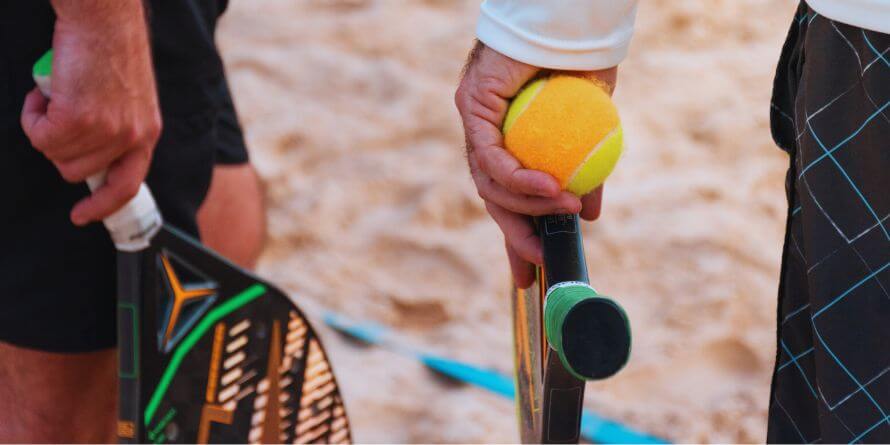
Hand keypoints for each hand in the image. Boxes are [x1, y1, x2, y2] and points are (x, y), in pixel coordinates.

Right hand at [21, 0, 160, 225]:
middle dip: (61, 149)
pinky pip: (39, 135)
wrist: (104, 21)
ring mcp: (105, 131)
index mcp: (147, 134)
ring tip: (56, 95)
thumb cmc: (110, 51)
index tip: (83, 214)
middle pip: (79, 172)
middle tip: (58, 116)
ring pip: (56, 154)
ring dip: (46, 127)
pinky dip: (32, 115)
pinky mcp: (77, 119)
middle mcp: (131, 137)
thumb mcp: (129, 99)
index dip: (104, 204)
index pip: (127, 184)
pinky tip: (44, 92)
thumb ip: (118, 128)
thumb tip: (92, 153)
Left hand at [455, 42, 615, 287]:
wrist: (570, 22)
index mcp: (508, 144)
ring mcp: (475, 121)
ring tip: (565, 207)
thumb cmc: (581, 66)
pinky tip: (549, 185)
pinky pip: (491, 154)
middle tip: (538, 261)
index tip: (528, 272)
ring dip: (528, 202)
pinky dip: (519, 176)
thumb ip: (584, 172)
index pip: (506, 197)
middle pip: (491, 197)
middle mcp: (485, 136)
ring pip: (488, 181)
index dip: (516, 235)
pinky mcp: (472, 105)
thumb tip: (588, 215)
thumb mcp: (591, 131)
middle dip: (513, 234)